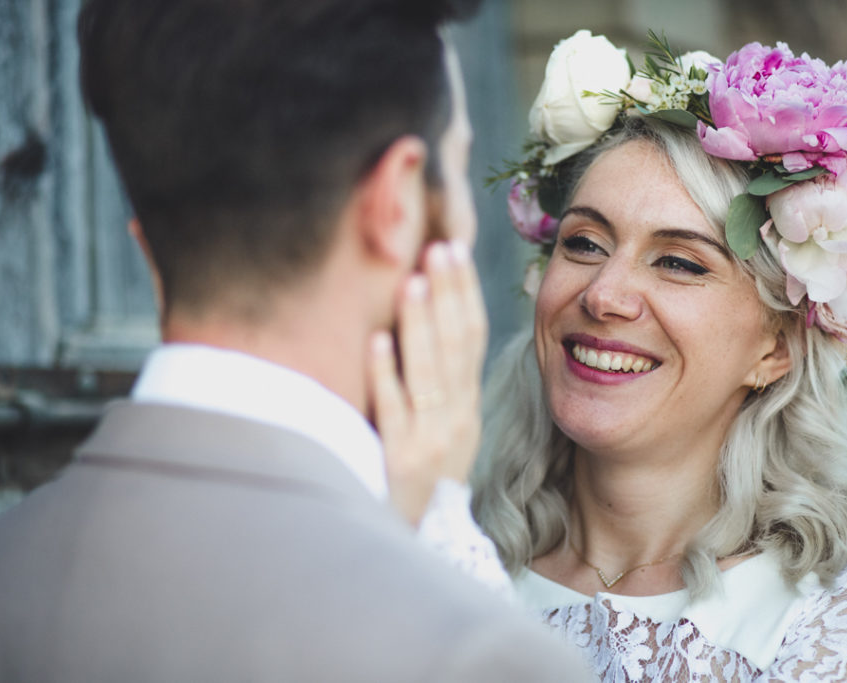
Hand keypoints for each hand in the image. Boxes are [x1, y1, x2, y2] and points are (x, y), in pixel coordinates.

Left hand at [367, 240, 486, 525]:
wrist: (416, 540)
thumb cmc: (420, 476)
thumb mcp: (443, 429)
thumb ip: (437, 382)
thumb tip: (426, 319)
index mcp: (466, 405)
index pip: (472, 337)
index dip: (464, 292)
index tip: (453, 249)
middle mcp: (456, 418)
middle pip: (457, 346)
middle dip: (448, 293)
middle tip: (438, 247)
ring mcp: (431, 440)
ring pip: (429, 372)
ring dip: (420, 324)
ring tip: (412, 281)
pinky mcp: (401, 461)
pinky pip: (393, 412)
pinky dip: (385, 376)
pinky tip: (375, 342)